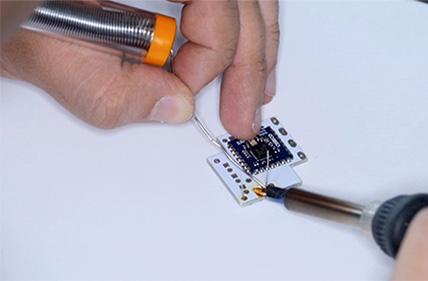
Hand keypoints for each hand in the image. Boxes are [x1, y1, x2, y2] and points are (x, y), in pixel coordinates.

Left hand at [0, 0, 278, 138]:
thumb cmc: (9, 6)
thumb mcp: (47, 50)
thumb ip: (109, 92)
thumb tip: (173, 105)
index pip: (216, 3)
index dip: (208, 57)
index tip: (183, 90)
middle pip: (242, 0)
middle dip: (249, 62)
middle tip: (244, 111)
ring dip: (256, 45)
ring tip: (256, 88)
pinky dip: (240, 28)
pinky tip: (245, 53)